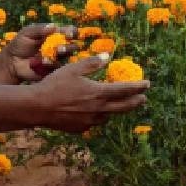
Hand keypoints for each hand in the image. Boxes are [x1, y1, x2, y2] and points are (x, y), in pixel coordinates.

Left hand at [3, 23, 78, 82]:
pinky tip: (45, 61)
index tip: (69, 33)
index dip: (71, 32)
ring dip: (64, 52)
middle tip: (63, 45)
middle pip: (71, 45)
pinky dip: (52, 63)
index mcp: (54, 35)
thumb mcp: (27, 33)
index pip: (68, 32)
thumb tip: (53, 26)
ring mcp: (56, 59)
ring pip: (66, 56)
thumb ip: (39, 29)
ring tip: (58, 50)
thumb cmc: (19, 44)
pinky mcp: (52, 70)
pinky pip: (57, 67)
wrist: (12, 62)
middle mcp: (58, 47)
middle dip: (69, 44)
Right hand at [30, 54, 149, 132]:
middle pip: (124, 107)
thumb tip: (107, 57)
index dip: (138, 87)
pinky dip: (98, 115)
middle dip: (136, 101)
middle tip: (143, 98)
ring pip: (109, 115)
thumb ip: (92, 63)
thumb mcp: (73, 69)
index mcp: (98, 93)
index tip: (147, 84)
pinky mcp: (81, 128)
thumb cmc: (54, 85)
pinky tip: (94, 111)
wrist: (37, 108)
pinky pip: (94, 122)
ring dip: (116, 109)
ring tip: (118, 104)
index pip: (125, 90)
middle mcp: (98, 109)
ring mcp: (90, 121)